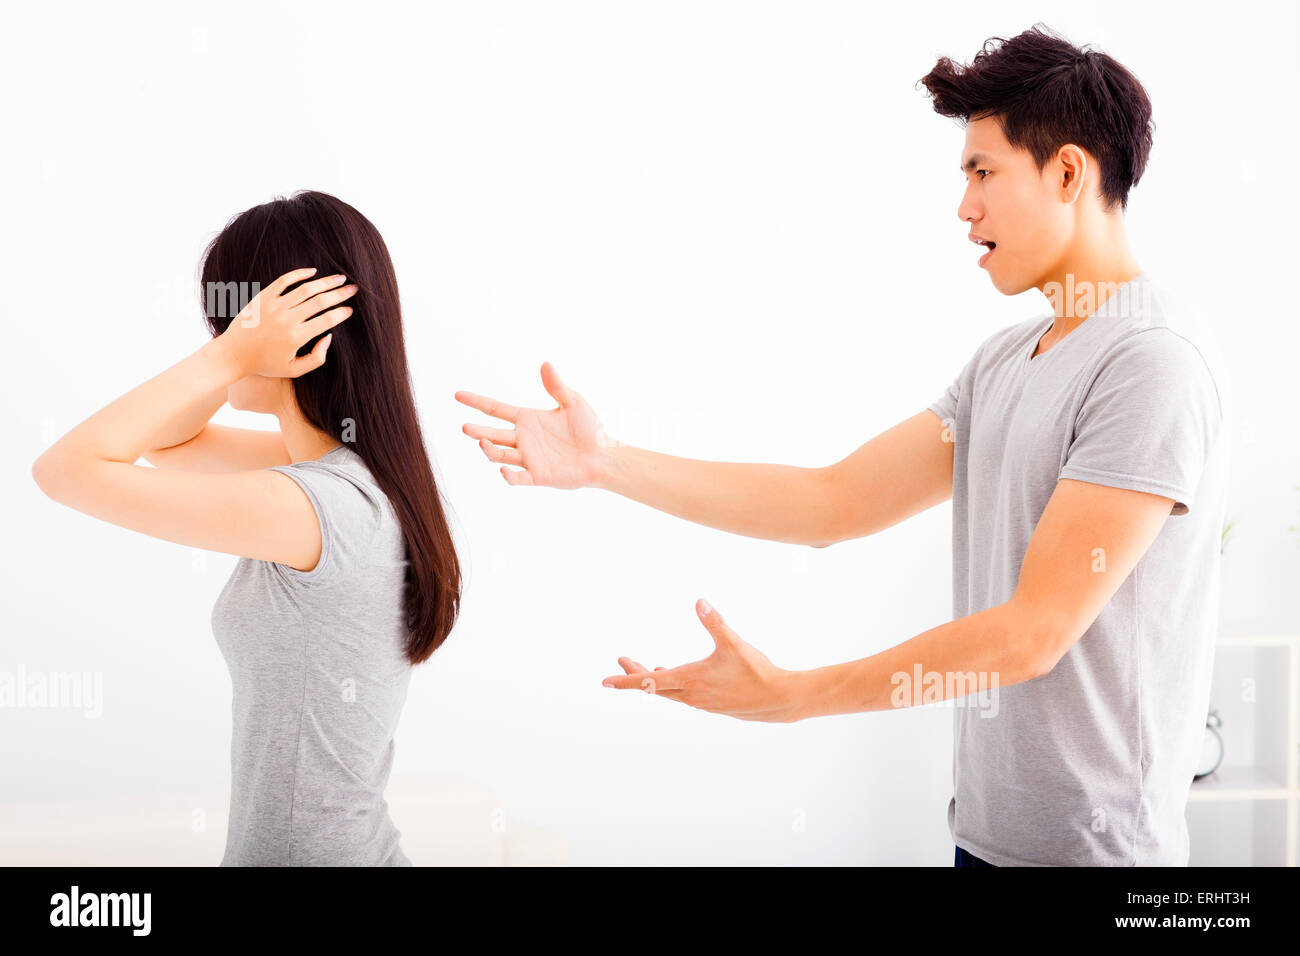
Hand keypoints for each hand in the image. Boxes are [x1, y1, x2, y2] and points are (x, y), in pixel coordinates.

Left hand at [215, 268, 356, 377]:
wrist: (233, 354)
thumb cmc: (265, 364)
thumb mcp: (294, 370)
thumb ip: (317, 358)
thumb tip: (329, 337)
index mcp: (297, 337)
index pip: (327, 320)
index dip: (342, 313)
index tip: (351, 310)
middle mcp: (287, 319)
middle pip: (321, 301)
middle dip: (340, 294)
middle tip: (354, 289)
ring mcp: (274, 306)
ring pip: (306, 289)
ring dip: (326, 282)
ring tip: (339, 278)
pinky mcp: (263, 297)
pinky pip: (284, 281)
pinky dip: (299, 274)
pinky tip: (312, 271)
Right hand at [455, 362, 615, 488]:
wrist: (603, 455)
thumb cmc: (588, 429)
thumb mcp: (573, 402)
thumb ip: (557, 386)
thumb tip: (545, 364)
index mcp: (527, 419)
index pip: (495, 409)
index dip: (476, 402)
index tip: (458, 395)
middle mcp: (523, 439)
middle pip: (493, 434)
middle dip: (478, 431)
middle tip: (465, 427)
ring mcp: (529, 458)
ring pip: (501, 454)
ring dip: (490, 450)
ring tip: (481, 442)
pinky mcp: (538, 476)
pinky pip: (520, 478)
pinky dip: (510, 476)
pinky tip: (504, 471)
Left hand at [601, 599, 804, 722]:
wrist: (778, 701)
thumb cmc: (756, 672)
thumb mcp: (734, 644)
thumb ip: (714, 622)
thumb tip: (699, 601)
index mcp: (691, 680)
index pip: (649, 681)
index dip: (626, 680)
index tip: (606, 681)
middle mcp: (691, 695)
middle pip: (654, 687)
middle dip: (635, 674)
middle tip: (621, 661)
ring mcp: (701, 702)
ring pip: (669, 692)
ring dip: (654, 679)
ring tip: (642, 667)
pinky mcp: (711, 704)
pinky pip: (682, 695)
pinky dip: (671, 685)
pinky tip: (674, 677)